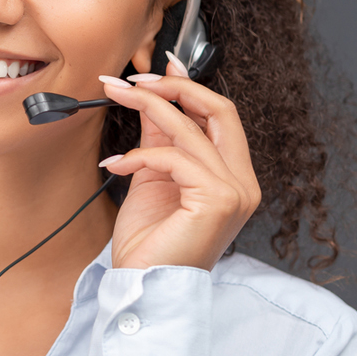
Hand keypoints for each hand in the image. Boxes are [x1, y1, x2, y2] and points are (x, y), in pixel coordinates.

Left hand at [96, 53, 260, 270]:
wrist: (144, 287)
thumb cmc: (149, 242)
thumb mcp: (151, 176)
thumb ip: (157, 136)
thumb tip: (151, 95)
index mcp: (233, 177)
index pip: (220, 116)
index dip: (188, 86)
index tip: (156, 68)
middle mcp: (243, 183)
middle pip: (220, 110)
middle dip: (173, 87)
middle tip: (132, 80)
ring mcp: (236, 193)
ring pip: (191, 129)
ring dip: (146, 107)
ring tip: (113, 99)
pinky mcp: (218, 202)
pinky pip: (176, 158)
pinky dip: (140, 155)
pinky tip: (116, 165)